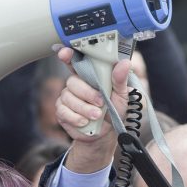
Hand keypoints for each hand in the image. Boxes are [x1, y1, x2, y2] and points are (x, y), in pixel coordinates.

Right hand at [54, 47, 131, 174]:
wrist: (105, 133)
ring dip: (84, 108)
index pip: (75, 61)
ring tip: (96, 116)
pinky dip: (76, 118)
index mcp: (89, 75)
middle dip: (87, 93)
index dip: (68, 55)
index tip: (64, 53)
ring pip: (68, 97)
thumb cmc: (113, 110)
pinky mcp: (62, 111)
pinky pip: (64, 111)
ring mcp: (67, 97)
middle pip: (72, 81)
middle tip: (100, 103)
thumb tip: (124, 63)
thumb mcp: (121, 95)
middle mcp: (76, 84)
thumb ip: (120, 80)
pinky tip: (84, 122)